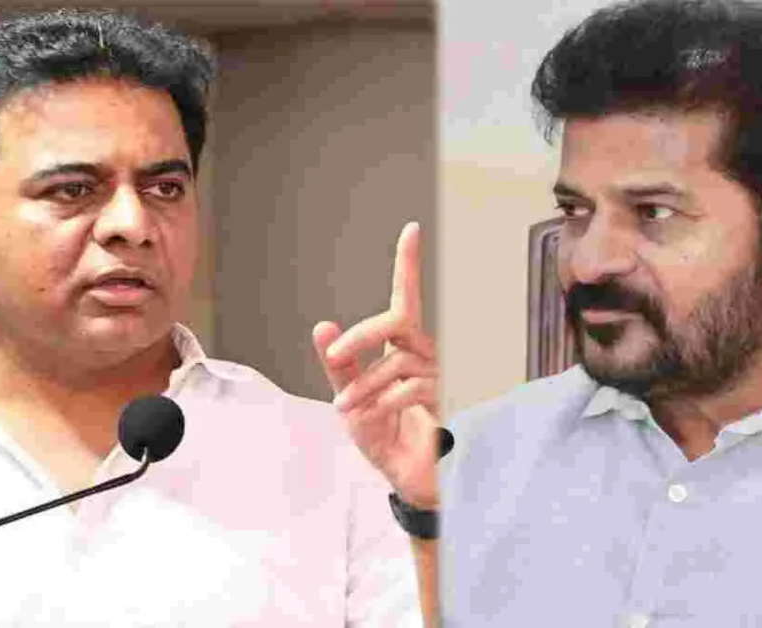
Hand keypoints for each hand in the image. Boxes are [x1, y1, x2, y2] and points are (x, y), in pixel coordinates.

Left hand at [313, 222, 441, 508]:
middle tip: (335, 352)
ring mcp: (432, 374)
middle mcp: (420, 352)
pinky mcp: (438, 399)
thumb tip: (323, 326)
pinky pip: (405, 389)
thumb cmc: (382, 432)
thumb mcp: (349, 396)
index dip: (407, 264)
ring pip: (393, 363)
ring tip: (347, 409)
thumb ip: (338, 364)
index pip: (405, 297)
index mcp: (399, 345)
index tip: (411, 230)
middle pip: (395, 321)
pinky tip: (372, 419)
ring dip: (363, 388)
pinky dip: (380, 405)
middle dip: (361, 336)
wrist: (403, 473)